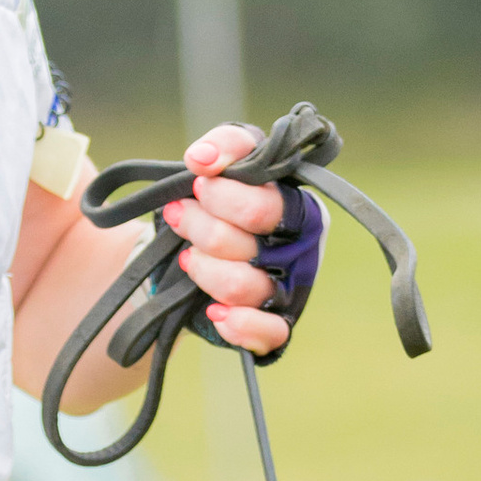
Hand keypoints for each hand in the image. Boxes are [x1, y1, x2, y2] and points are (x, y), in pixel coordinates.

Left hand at [162, 123, 294, 356]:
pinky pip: (268, 334)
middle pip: (246, 245)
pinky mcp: (272, 324)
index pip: (264, 207)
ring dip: (202, 268)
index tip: (198, 183)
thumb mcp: (224, 159)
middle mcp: (300, 249)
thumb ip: (222, 146)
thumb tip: (202, 159)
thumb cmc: (220, 196)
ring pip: (241, 286)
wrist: (196, 242)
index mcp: (299, 206)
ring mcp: (288, 289)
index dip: (222, 196)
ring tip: (186, 256)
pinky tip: (214, 312)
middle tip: (179, 214)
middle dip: (201, 229)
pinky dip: (239, 326)